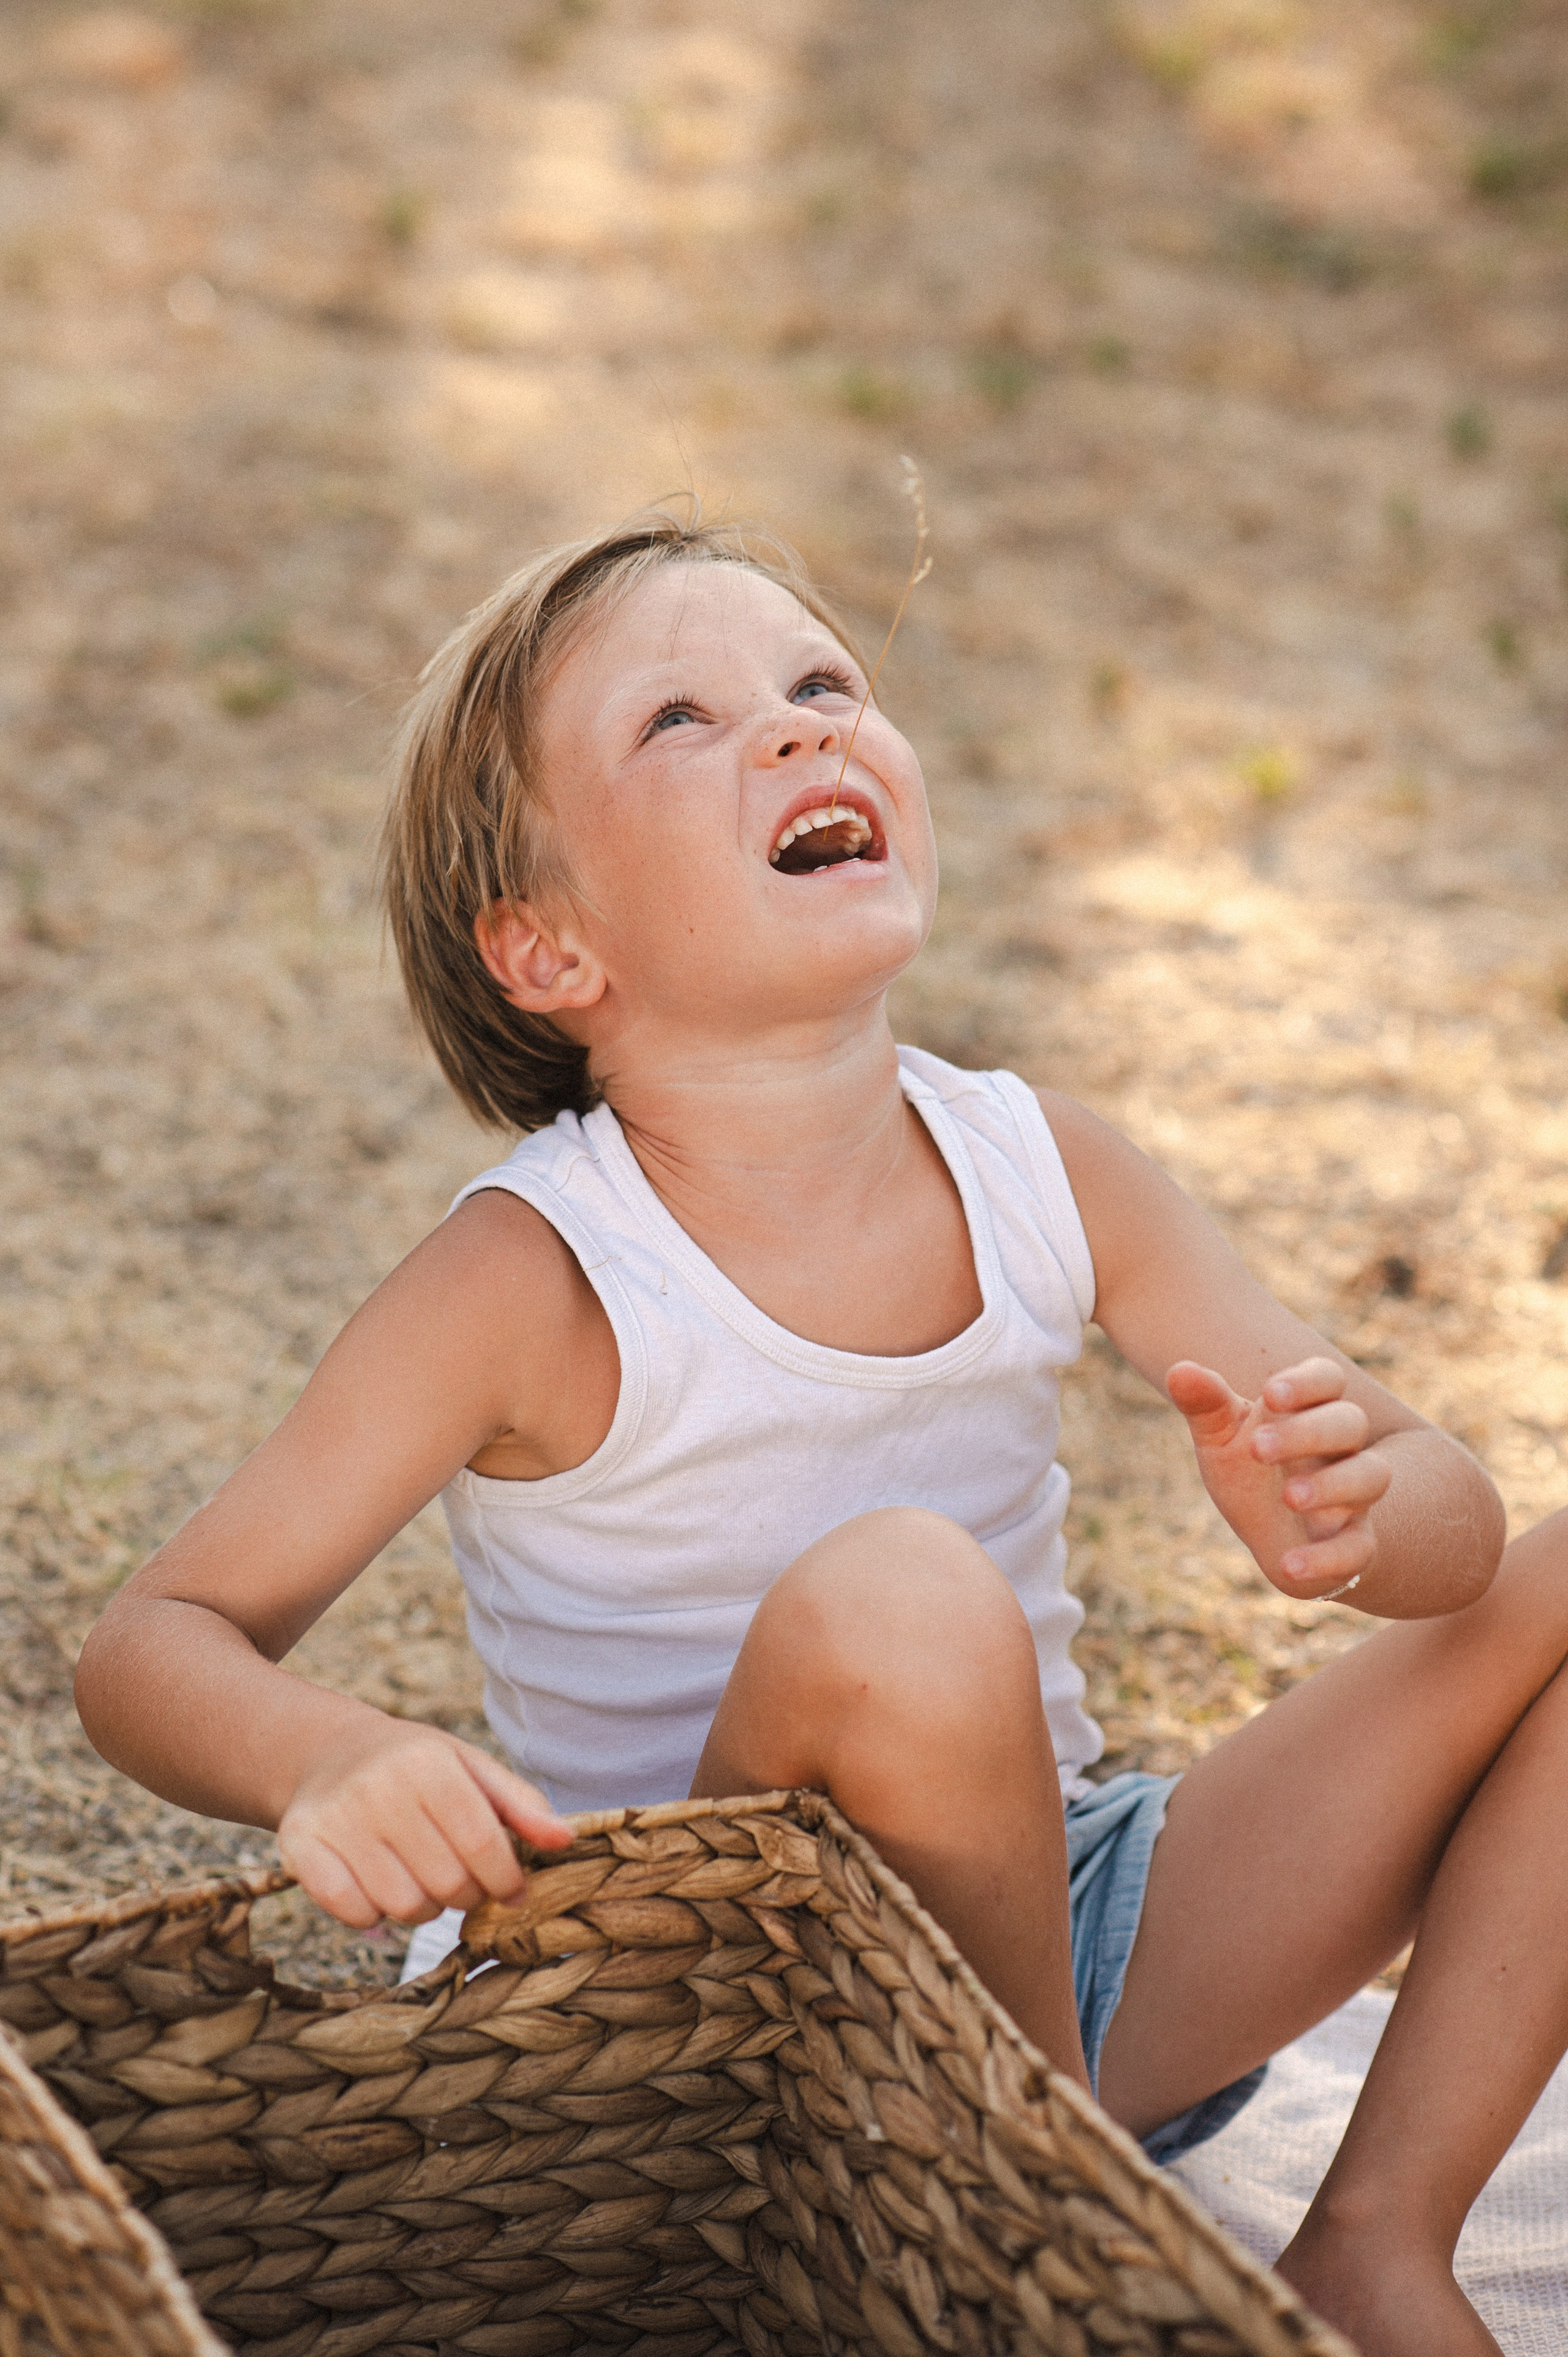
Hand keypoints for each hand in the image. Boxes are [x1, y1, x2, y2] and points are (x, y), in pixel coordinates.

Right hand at [277, 1713, 573, 1928]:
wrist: (330, 1754)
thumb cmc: (418, 1768)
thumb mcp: (472, 1769)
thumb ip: (521, 1805)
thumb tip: (565, 1841)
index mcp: (429, 1763)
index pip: (483, 1845)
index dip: (505, 1879)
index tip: (511, 1889)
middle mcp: (379, 1787)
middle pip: (446, 1882)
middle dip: (465, 1894)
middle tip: (460, 1880)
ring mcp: (336, 1818)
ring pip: (402, 1906)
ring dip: (422, 1907)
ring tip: (419, 1877)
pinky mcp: (300, 1846)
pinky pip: (352, 1913)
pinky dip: (372, 1914)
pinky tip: (378, 1885)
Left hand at [1166, 1355, 1390, 1601]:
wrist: (1274, 1537)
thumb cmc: (1250, 1471)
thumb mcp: (1221, 1436)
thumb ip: (1205, 1404)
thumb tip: (1179, 1371)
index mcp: (1308, 1411)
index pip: (1327, 1378)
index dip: (1308, 1382)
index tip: (1271, 1395)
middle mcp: (1340, 1449)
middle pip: (1350, 1422)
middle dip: (1308, 1432)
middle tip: (1258, 1449)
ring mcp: (1353, 1496)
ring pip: (1372, 1476)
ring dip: (1333, 1485)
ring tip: (1289, 1498)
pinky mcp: (1355, 1543)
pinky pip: (1358, 1548)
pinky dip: (1326, 1558)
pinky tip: (1288, 1564)